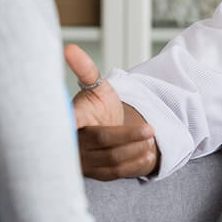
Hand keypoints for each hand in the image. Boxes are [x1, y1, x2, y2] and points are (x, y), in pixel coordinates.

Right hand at [65, 44, 158, 179]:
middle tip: (150, 129)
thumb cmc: (98, 106)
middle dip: (128, 136)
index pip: (69, 123)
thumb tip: (70, 48)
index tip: (83, 124)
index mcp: (70, 120)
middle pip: (102, 141)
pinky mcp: (96, 174)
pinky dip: (134, 163)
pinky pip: (116, 172)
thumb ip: (85, 68)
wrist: (106, 129)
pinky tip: (147, 152)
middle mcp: (73, 144)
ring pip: (112, 159)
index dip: (73, 125)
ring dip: (135, 149)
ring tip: (151, 137)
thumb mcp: (96, 86)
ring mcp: (84, 162)